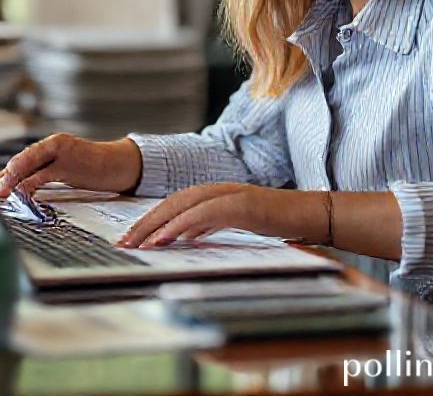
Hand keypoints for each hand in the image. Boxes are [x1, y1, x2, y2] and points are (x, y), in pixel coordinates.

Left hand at [0, 133, 141, 197]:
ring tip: (0, 194)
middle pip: (22, 160)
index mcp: (52, 143)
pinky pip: (42, 176)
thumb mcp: (66, 168)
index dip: (6, 172)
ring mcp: (61, 154)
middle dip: (4, 176)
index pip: (23, 158)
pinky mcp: (68, 166)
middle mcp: (54, 144)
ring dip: (11, 181)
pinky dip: (27, 185)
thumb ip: (45, 172)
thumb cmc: (92, 168)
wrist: (119, 165)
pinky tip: (20, 194)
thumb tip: (18, 185)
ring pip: (28, 166)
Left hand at [116, 182, 330, 247]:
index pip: (174, 204)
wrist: (309, 215)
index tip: (131, 238)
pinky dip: (181, 227)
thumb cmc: (274, 220)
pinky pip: (203, 215)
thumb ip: (208, 224)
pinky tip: (165, 240)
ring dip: (157, 224)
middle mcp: (218, 189)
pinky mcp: (240, 205)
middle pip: (172, 202)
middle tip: (123, 243)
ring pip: (183, 206)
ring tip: (137, 243)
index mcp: (214, 192)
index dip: (151, 219)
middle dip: (145, 222)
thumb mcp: (234, 223)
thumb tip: (184, 236)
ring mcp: (229, 194)